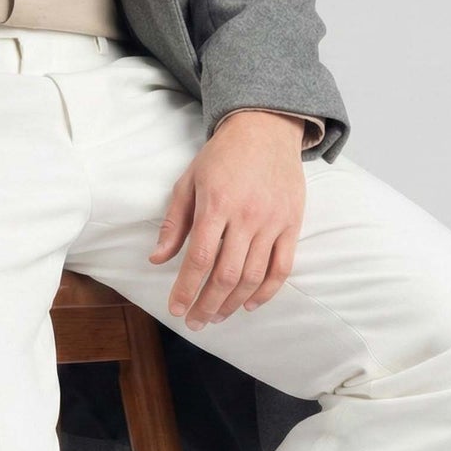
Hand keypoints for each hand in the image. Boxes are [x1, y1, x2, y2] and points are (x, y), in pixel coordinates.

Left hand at [150, 110, 306, 326]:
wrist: (266, 128)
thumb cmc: (222, 156)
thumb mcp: (189, 181)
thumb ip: (174, 222)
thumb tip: (158, 259)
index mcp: (216, 204)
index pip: (199, 258)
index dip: (186, 289)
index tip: (175, 309)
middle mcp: (246, 216)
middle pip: (226, 275)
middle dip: (207, 305)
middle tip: (195, 322)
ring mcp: (272, 221)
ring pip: (253, 276)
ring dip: (232, 303)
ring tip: (217, 316)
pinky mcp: (292, 223)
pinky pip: (282, 267)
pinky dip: (266, 292)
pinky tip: (248, 304)